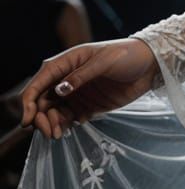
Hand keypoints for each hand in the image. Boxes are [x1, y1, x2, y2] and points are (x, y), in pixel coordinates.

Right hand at [20, 38, 160, 140]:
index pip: (39, 82)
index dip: (29, 101)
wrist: (151, 65)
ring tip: (59, 134)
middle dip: (40, 117)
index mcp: (67, 62)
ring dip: (51, 124)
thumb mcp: (105, 61)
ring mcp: (76, 92)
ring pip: (52, 111)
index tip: (29, 120)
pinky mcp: (87, 105)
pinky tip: (73, 127)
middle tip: (50, 132)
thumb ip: (82, 75)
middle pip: (41, 100)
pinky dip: (65, 125)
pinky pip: (68, 118)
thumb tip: (59, 90)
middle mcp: (67, 78)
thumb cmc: (128, 55)